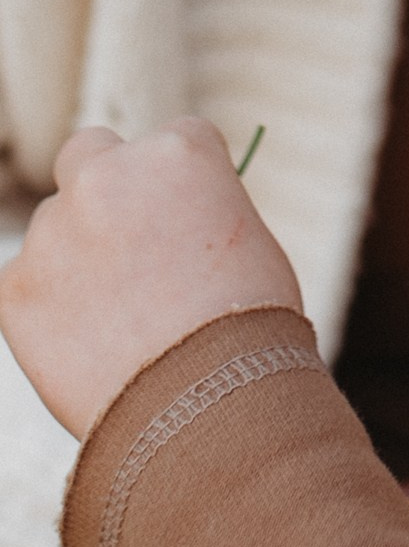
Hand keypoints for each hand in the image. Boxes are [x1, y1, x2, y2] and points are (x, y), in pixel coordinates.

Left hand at [0, 121, 304, 438]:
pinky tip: (86, 344)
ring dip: (74, 255)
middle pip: (90, 153)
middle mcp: (110, 173)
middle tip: (124, 240)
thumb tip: (172, 220)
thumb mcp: (247, 239)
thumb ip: (198, 210)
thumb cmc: (245, 327)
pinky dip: (45, 308)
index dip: (179, 188)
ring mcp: (55, 229)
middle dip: (103, 184)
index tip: (185, 224)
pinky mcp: (14, 288)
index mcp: (179, 150)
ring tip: (116, 321)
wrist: (205, 405)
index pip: (173, 141)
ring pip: (54, 226)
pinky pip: (22, 284)